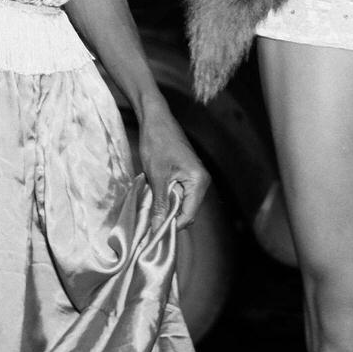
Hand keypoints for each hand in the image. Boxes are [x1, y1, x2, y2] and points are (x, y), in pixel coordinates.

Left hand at [137, 109, 210, 229]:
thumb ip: (160, 204)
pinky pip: (180, 193)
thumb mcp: (157, 176)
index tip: (155, 231)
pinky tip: (155, 195)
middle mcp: (202, 180)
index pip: (189, 214)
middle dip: (170, 216)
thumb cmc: (157, 143)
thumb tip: (158, 228)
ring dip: (167, 206)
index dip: (173, 225)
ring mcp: (196, 177)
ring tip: (151, 206)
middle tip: (150, 220)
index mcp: (198, 181)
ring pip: (183, 202)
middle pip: (188, 210)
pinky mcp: (188, 174)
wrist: (156, 119)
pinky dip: (168, 197)